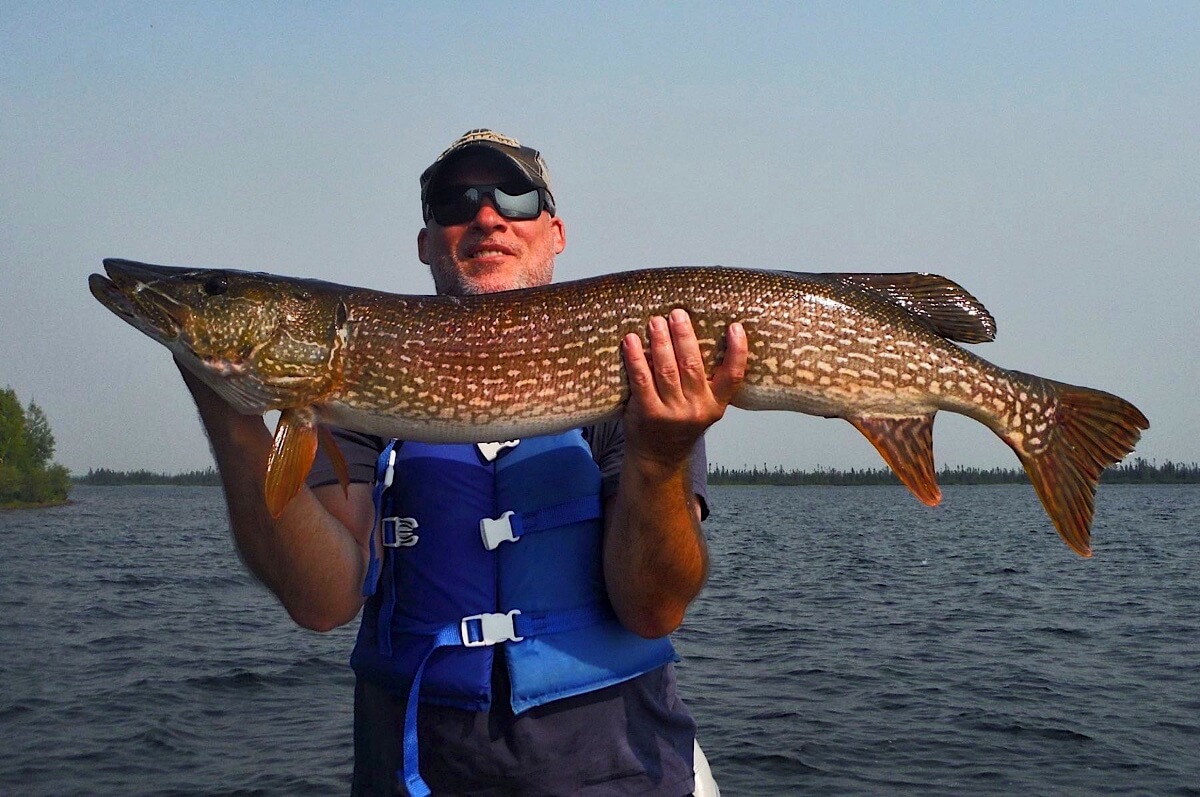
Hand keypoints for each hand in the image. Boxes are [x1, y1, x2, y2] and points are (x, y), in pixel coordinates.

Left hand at [620, 309, 746, 476]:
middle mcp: (696, 409)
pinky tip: (631, 341)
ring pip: (667, 370)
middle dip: (684, 336)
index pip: (733, 376)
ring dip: (660, 342)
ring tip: (655, 321)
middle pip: (692, 366)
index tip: (735, 327)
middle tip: (677, 313)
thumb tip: (695, 331)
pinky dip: (636, 358)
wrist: (658, 456)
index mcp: (716, 404)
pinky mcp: (648, 413)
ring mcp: (672, 413)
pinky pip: (642, 380)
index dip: (737, 351)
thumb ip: (704, 380)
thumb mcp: (701, 406)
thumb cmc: (679, 423)